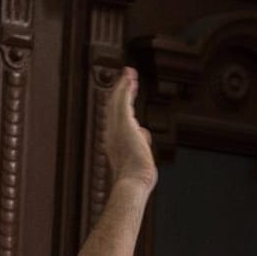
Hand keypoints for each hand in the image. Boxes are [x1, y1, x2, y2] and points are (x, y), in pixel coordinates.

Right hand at [106, 67, 156, 190]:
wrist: (133, 182)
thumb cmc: (137, 177)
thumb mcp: (140, 158)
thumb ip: (141, 144)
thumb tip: (144, 136)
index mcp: (115, 142)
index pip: (117, 119)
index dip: (121, 106)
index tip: (126, 96)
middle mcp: (112, 133)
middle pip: (115, 107)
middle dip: (121, 92)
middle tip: (127, 79)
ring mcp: (117, 128)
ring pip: (118, 101)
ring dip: (124, 86)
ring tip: (130, 73)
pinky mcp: (124, 124)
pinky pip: (123, 101)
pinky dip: (126, 89)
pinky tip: (130, 78)